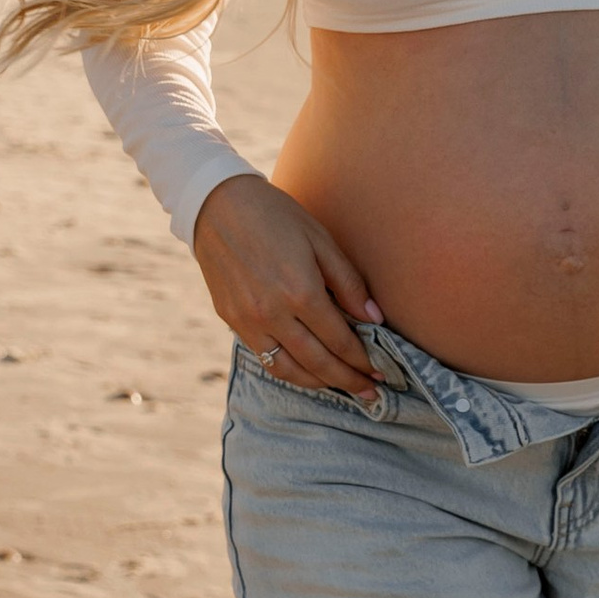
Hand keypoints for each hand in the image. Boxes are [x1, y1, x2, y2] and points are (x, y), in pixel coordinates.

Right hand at [192, 174, 383, 395]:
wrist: (217, 205)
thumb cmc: (275, 215)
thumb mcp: (320, 240)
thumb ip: (349, 283)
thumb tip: (374, 320)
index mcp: (300, 291)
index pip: (340, 340)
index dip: (364, 360)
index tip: (382, 371)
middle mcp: (273, 314)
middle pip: (318, 362)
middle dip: (349, 380)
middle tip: (372, 392)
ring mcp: (248, 321)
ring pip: (289, 370)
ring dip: (320, 384)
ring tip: (344, 387)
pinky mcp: (232, 321)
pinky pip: (265, 359)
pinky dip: (290, 371)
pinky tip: (308, 372)